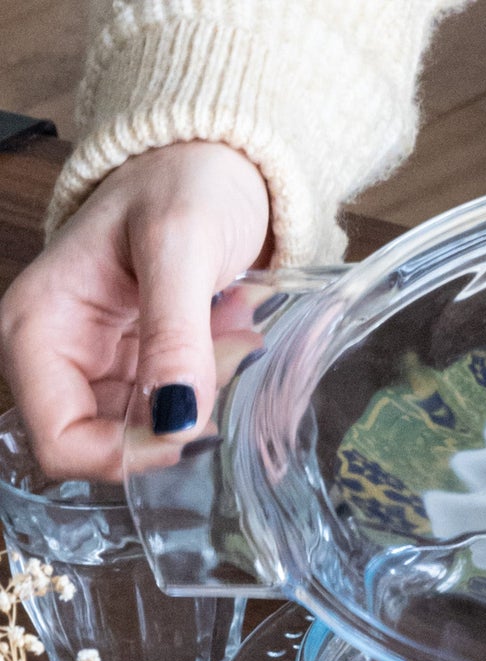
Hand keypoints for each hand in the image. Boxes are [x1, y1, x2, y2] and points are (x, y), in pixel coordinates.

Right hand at [0, 143, 269, 481]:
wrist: (214, 163)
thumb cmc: (183, 183)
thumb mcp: (179, 246)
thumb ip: (174, 335)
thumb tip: (176, 420)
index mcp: (36, 327)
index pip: (61, 442)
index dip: (126, 455)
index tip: (192, 423)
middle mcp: (59, 357)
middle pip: (110, 448)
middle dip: (177, 423)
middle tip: (226, 358)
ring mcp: (101, 367)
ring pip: (152, 435)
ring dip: (204, 403)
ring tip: (232, 335)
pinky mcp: (141, 370)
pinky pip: (178, 413)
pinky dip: (213, 390)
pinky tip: (232, 339)